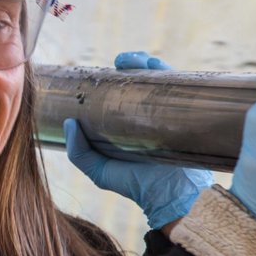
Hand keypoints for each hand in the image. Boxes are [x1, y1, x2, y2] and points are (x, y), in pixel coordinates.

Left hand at [64, 51, 213, 229]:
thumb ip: (79, 153)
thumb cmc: (137, 185)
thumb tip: (69, 122)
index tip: (99, 74)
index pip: (119, 95)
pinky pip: (179, 84)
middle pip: (139, 81)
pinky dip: (166, 70)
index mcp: (128, 126)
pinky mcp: (186, 112)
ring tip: (134, 60)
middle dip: (129, 64)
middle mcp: (149, 116)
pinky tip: (153, 64)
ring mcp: (169, 113)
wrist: (173, 195)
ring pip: (158, 78)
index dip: (110, 80)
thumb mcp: (100, 172)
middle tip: (120, 63)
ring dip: (145, 62)